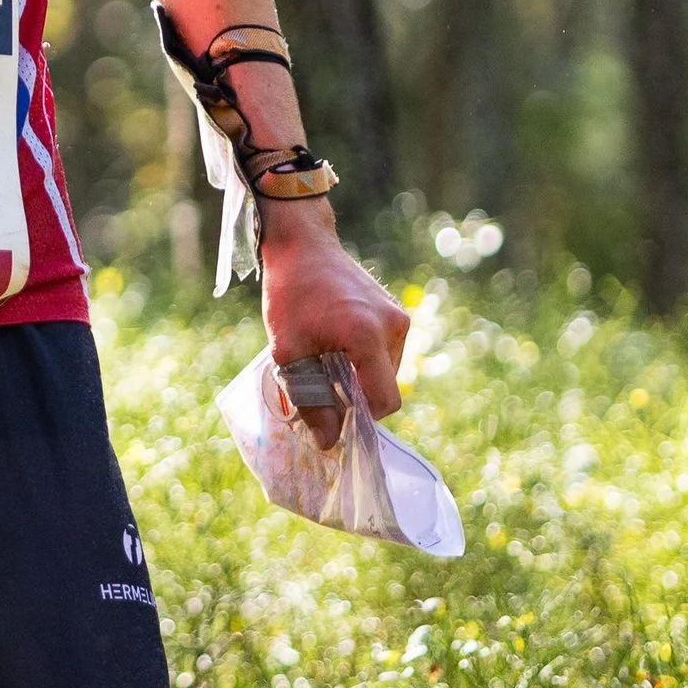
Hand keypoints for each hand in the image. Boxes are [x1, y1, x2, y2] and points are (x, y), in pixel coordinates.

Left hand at [259, 211, 408, 417]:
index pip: (384, 401)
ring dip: (360, 378)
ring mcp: (398, 317)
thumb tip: (329, 443)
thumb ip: (310, 399)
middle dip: (357, 397)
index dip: (361, 419)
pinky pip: (386, 353)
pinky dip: (364, 360)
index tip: (333, 417)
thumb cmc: (290, 295)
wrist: (302, 245)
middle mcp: (393, 327)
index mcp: (367, 336)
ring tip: (324, 359)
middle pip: (386, 388)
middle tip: (321, 387)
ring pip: (387, 372)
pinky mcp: (396, 312)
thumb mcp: (288, 350)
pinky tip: (335, 345)